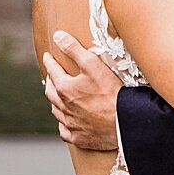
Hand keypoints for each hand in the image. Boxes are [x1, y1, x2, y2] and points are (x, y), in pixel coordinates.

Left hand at [42, 31, 121, 151]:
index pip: (52, 71)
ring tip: (57, 97)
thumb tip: (57, 36)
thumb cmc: (111, 92)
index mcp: (64, 89)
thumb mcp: (93, 64)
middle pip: (50, 93)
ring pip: (56, 112)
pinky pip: (65, 131)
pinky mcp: (79, 138)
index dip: (50, 61)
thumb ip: (74, 49)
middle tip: (51, 76)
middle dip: (50, 82)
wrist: (126, 122)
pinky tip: (67, 122)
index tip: (48, 56)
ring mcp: (71, 124)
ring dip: (55, 103)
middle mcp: (63, 108)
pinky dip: (64, 124)